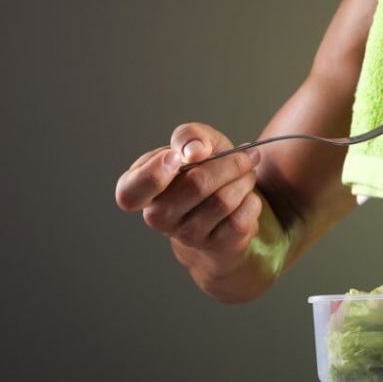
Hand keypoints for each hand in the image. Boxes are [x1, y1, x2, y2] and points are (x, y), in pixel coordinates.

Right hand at [115, 123, 262, 270]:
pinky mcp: (216, 245)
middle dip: (230, 163)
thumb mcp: (194, 143)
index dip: (154, 174)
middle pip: (196, 185)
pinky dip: (252, 199)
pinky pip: (241, 217)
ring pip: (223, 200)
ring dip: (245, 179)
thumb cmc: (201, 170)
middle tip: (245, 155)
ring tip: (247, 173)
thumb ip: (189, 136)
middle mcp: (157, 216)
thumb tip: (195, 150)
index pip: (130, 193)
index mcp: (138, 188)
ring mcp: (186, 235)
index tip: (177, 157)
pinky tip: (246, 196)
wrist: (223, 211)